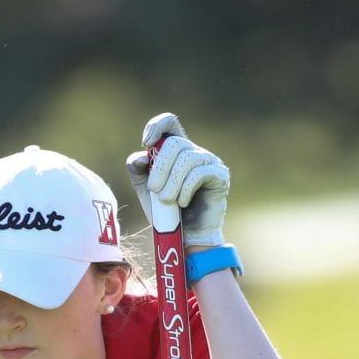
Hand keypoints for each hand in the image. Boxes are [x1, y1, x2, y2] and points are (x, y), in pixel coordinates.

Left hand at [124, 112, 231, 249]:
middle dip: (159, 167)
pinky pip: (200, 174)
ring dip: (172, 182)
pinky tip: (182, 202)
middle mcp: (194, 151)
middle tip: (154, 189)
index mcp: (176, 150)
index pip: (169, 122)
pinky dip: (185, 189)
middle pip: (175, 143)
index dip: (156, 126)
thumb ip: (138, 171)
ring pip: (187, 159)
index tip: (146, 143)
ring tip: (166, 200)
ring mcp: (210, 162)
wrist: (186, 236)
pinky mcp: (220, 176)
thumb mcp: (146, 190)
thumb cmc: (167, 213)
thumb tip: (140, 157)